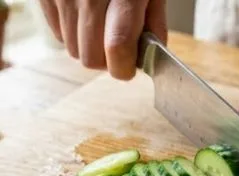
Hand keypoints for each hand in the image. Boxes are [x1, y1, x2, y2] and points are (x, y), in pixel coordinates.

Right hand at [38, 0, 167, 79]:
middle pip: (90, 57)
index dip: (124, 68)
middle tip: (118, 48)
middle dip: (107, 61)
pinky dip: (73, 33)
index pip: (117, 45)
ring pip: (71, 49)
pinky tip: (85, 17)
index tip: (129, 68)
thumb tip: (148, 54)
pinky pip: (57, 33)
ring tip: (101, 27)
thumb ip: (154, 21)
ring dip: (89, 47)